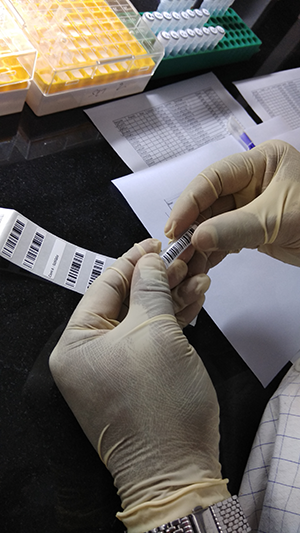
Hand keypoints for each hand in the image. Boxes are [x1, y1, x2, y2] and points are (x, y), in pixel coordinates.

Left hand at [49, 239, 228, 532]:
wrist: (177, 468)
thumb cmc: (158, 401)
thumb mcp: (154, 331)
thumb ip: (150, 288)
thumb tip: (149, 260)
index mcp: (75, 344)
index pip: (103, 288)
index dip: (133, 261)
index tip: (157, 243)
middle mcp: (88, 356)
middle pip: (124, 303)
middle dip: (157, 280)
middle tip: (184, 260)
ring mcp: (113, 369)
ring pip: (143, 320)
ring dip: (170, 298)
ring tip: (198, 278)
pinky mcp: (137, 379)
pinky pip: (151, 340)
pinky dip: (172, 321)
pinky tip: (193, 301)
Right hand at [164, 140, 299, 273]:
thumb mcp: (277, 218)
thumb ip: (235, 228)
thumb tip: (198, 237)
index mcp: (262, 162)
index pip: (215, 177)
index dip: (191, 201)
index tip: (176, 225)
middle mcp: (253, 181)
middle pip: (210, 201)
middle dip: (193, 225)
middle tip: (176, 246)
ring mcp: (251, 206)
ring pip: (214, 222)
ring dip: (199, 241)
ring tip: (185, 258)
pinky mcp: (252, 228)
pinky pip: (225, 238)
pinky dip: (213, 251)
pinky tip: (201, 262)